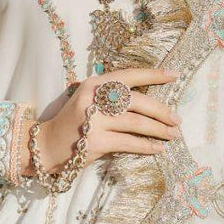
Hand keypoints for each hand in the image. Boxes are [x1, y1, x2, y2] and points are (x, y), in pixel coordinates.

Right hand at [37, 68, 181, 173]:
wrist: (47, 145)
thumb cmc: (74, 122)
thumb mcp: (89, 99)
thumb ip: (112, 95)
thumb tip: (149, 101)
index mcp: (95, 83)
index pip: (129, 75)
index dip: (153, 74)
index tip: (174, 75)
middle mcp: (94, 97)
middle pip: (137, 100)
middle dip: (161, 110)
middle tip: (177, 119)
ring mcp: (94, 119)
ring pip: (136, 122)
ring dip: (159, 129)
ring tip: (173, 134)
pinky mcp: (96, 141)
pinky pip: (129, 142)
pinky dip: (147, 145)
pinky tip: (159, 148)